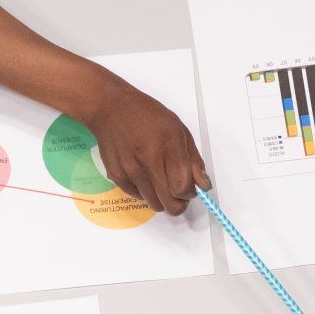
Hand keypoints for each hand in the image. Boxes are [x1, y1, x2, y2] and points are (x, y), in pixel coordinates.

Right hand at [83, 76, 209, 216]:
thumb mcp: (179, 130)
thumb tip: (203, 186)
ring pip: (154, 204)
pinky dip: (146, 193)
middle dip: (179, 203)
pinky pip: (138, 197)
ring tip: (162, 182)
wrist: (110, 108)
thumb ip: (193, 160)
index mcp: (168, 147)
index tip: (190, 187)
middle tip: (178, 192)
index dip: (190, 193)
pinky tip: (146, 176)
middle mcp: (147, 161)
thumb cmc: (148, 116)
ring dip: (162, 199)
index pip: (183, 188)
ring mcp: (129, 171)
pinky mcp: (116, 176)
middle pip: (169, 203)